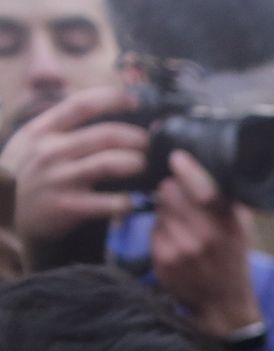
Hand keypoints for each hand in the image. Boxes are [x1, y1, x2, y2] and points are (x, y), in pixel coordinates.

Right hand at [0, 85, 145, 245]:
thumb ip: (63, 128)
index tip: (135, 101)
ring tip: (144, 166)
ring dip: (136, 163)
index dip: (113, 99)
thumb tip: (105, 113)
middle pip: (105, 134)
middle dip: (137, 138)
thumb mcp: (34, 144)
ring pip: (109, 163)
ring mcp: (58, 179)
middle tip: (150, 144)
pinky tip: (136, 202)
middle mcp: (49, 151)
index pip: (81, 104)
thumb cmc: (32, 176)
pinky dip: (130, 201)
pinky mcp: (68, 206)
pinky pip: (110, 202)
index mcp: (42, 130)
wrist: (8, 218)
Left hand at [152, 149, 261, 337]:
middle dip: (173, 189)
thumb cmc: (232, 257)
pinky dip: (161, 231)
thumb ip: (227, 199)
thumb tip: (208, 165)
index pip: (202, 187)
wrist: (223, 302)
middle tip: (182, 199)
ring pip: (159, 208)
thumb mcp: (241, 228)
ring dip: (166, 211)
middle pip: (170, 191)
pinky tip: (176, 242)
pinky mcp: (163, 259)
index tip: (176, 157)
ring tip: (183, 225)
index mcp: (229, 224)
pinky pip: (153, 229)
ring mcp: (182, 249)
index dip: (185, 168)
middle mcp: (206, 236)